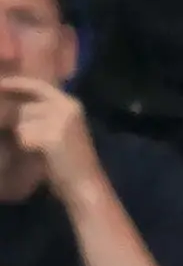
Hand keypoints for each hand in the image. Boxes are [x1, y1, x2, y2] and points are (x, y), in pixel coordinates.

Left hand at [0, 77, 98, 194]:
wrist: (83, 182)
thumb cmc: (69, 159)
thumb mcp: (59, 129)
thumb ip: (42, 114)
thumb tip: (17, 106)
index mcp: (70, 103)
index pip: (39, 86)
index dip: (17, 84)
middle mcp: (67, 106)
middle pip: (26, 107)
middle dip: (19, 123)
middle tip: (32, 140)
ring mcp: (60, 120)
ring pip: (22, 122)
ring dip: (22, 137)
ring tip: (38, 149)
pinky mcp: (52, 135)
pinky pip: (23, 136)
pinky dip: (25, 146)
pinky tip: (39, 153)